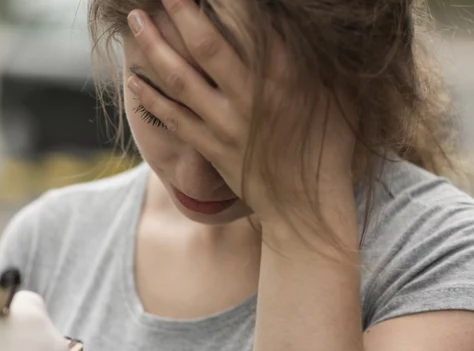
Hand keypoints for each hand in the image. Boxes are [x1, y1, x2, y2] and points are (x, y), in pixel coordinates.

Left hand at [126, 0, 356, 229]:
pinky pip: (174, 117)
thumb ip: (318, 56)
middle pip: (205, 45)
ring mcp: (226, 123)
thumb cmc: (329, 145)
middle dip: (180, 13)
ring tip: (136, 22)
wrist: (306, 207)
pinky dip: (151, 97)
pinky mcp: (210, 148)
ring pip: (181, 79)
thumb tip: (313, 22)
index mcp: (287, 75)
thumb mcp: (339, 93)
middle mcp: (251, 96)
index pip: (250, 24)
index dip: (227, 2)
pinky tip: (134, 80)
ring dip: (154, 48)